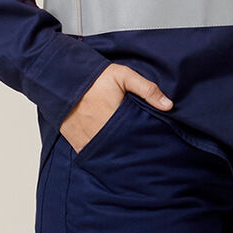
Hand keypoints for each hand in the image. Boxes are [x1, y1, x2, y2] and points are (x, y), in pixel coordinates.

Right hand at [59, 63, 173, 154]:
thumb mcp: (123, 76)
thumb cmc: (95, 77)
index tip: (153, 143)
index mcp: (115, 117)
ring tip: (128, 153)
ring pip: (109, 156)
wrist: (62, 79)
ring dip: (118, 155)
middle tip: (143, 152)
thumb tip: (169, 105)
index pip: (137, 138)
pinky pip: (93, 157)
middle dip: (134, 151)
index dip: (146, 142)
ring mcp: (88, 140)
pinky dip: (102, 157)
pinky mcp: (78, 144)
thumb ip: (147, 89)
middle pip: (124, 150)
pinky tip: (111, 154)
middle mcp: (101, 133)